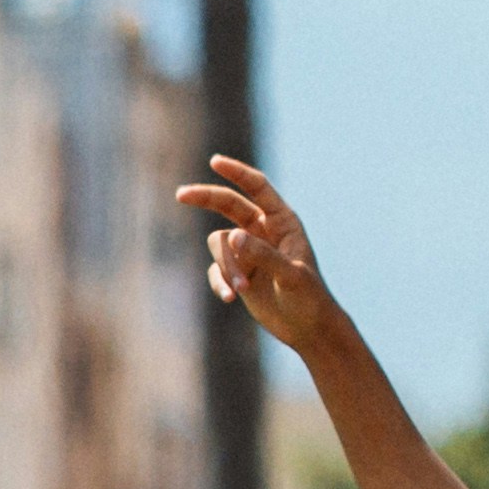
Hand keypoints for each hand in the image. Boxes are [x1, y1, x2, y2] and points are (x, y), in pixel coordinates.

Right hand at [176, 157, 342, 356]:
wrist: (307, 327)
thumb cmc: (308, 297)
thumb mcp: (290, 275)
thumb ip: (263, 254)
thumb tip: (231, 236)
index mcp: (283, 221)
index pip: (257, 189)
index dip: (237, 173)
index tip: (214, 162)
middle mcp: (263, 230)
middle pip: (228, 205)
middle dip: (205, 199)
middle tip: (180, 195)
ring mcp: (248, 251)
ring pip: (218, 245)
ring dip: (226, 267)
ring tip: (241, 290)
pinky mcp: (237, 272)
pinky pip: (216, 270)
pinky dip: (220, 282)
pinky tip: (231, 298)